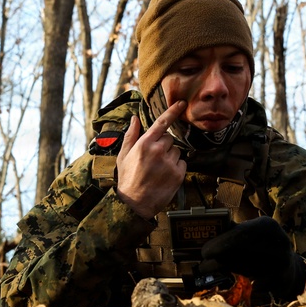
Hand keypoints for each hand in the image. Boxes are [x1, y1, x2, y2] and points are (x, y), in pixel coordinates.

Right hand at [115, 101, 186, 218]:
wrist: (134, 203)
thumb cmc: (128, 178)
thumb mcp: (123, 155)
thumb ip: (131, 135)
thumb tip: (134, 119)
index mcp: (144, 143)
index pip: (162, 122)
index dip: (172, 111)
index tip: (181, 103)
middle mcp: (158, 150)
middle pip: (170, 139)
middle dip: (164, 146)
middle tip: (153, 159)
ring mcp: (169, 162)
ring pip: (177, 151)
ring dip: (170, 157)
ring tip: (158, 169)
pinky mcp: (178, 174)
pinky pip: (182, 163)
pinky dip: (176, 168)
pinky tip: (165, 176)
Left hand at [201, 216, 305, 301]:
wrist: (290, 269)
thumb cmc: (263, 250)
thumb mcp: (252, 235)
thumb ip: (233, 233)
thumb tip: (207, 232)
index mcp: (267, 225)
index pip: (240, 233)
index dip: (220, 243)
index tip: (204, 252)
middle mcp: (278, 240)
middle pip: (242, 250)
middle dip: (219, 258)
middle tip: (203, 265)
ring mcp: (283, 260)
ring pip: (248, 268)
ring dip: (227, 271)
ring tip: (212, 271)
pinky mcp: (283, 279)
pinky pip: (256, 284)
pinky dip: (245, 284)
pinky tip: (237, 281)